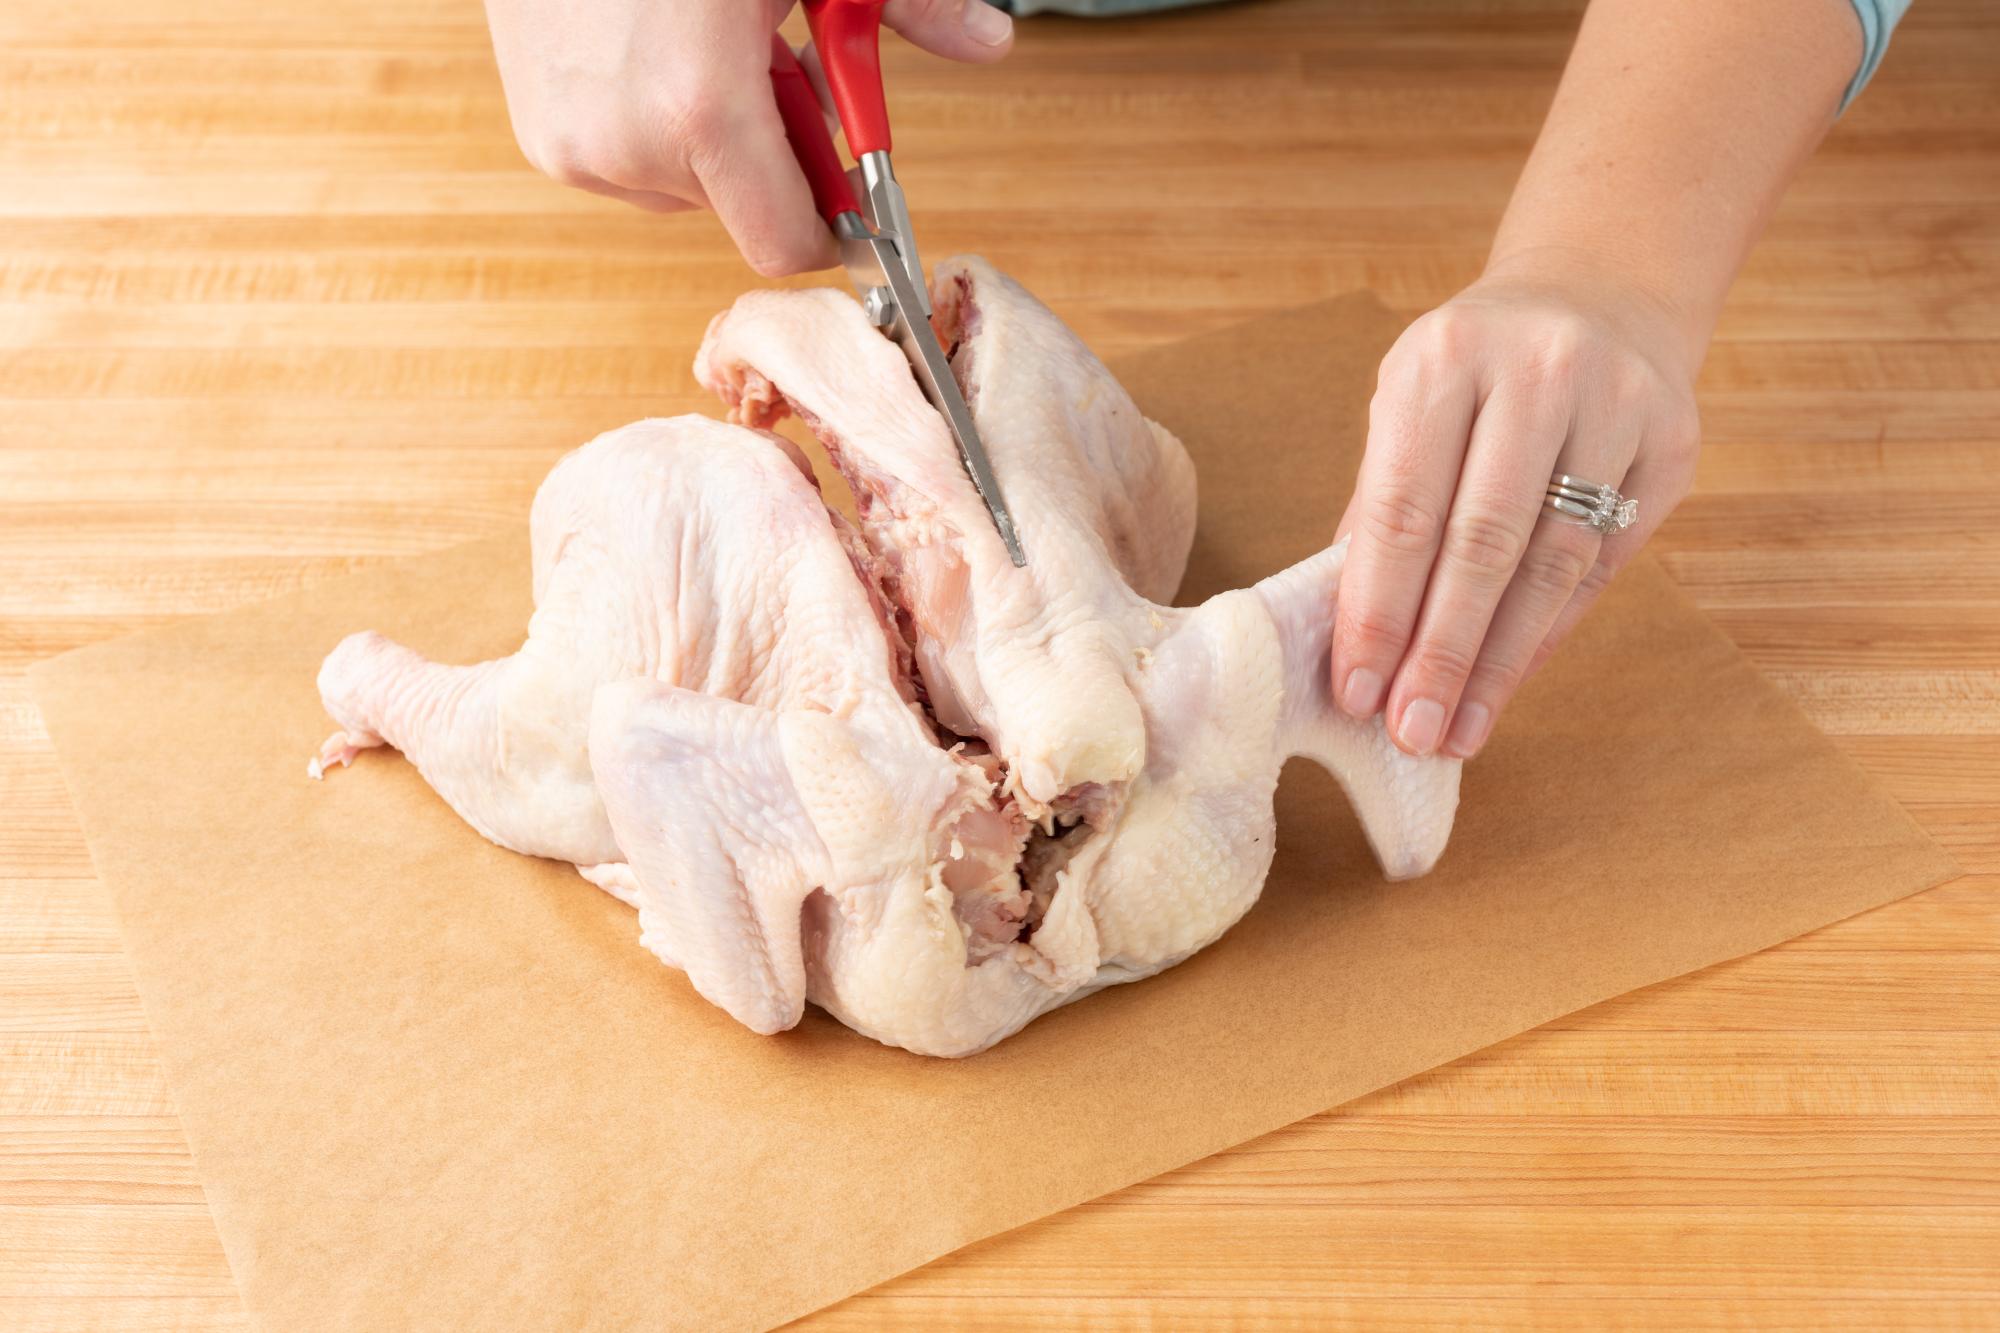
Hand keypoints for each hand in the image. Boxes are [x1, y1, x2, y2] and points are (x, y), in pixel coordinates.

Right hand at [482, 0, 1012, 275]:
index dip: (834, 222)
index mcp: (697, 109)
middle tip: (783, 64)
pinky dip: (664, 122)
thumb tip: (990, 41)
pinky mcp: (541, 133)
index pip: (787, 243)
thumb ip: (906, 6)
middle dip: (781, 150)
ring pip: (691, 186)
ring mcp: (572, 144)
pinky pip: (633, 161)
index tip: (854, 192)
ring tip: (715, 45)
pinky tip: (663, 50)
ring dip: (721, 134)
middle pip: (745, 208)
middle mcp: (625, 144)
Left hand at [1331, 252, 1703, 759]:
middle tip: (1410, 730)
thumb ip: (1382, 508)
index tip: (1356, 689)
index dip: (1378, 609)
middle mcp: (1536, 371)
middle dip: (1440, 651)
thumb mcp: (1410, 406)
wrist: (1598, 293)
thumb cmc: (1477, 373)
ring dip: (1499, 660)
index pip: (1404, 508)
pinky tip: (1509, 682)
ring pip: (1553, 562)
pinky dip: (1549, 632)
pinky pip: (1604, 562)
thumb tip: (1350, 638)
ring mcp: (1616, 402)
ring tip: (1457, 728)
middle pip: (1483, 542)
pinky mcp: (1672, 441)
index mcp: (1444, 358)